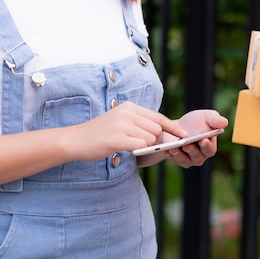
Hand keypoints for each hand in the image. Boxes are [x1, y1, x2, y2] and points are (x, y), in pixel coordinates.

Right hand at [66, 101, 186, 160]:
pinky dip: (137, 151)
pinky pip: (140, 146)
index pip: (158, 116)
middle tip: (139, 145)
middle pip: (156, 129)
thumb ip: (138, 123)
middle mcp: (127, 112)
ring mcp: (122, 124)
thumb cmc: (99, 134)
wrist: (75, 140)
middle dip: (154, 140)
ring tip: (127, 146)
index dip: (173, 127)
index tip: (184, 135)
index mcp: (129, 107)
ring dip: (144, 146)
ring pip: (150, 138)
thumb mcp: (120, 121)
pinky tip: (125, 150)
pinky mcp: (117, 138)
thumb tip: (161, 131)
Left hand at [164, 109, 228, 167]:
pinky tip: (167, 149)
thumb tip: (225, 122)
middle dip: (192, 151)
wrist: (178, 127)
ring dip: (179, 155)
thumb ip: (215, 120)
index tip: (202, 140)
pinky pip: (174, 160)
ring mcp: (189, 160)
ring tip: (173, 147)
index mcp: (210, 147)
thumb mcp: (206, 117)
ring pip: (185, 160)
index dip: (206, 146)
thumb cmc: (195, 122)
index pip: (210, 149)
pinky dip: (171, 155)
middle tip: (186, 145)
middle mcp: (201, 156)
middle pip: (197, 156)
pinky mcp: (178, 160)